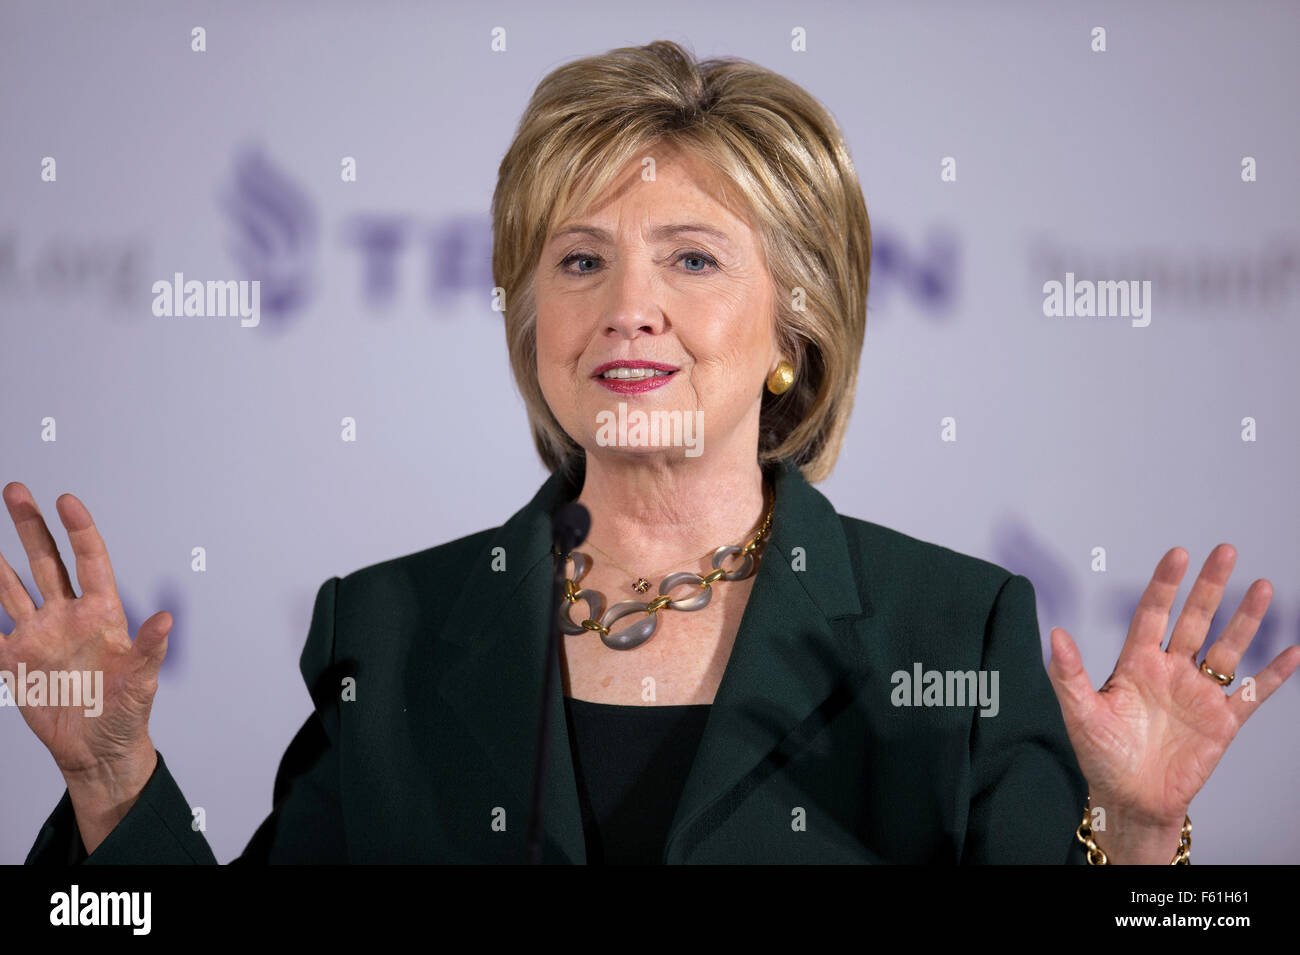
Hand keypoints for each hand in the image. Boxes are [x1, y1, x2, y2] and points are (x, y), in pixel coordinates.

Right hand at [0, 483, 169, 787]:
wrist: (98, 749)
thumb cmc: (126, 713)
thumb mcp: (142, 682)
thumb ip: (150, 649)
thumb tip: (167, 619)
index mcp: (102, 615)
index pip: (89, 561)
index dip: (79, 530)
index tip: (66, 499)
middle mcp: (67, 616)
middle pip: (45, 562)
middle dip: (30, 526)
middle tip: (15, 489)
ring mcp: (38, 636)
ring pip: (11, 588)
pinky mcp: (14, 661)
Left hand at [1047, 544, 1299, 847]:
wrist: (1131, 800)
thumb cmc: (1101, 756)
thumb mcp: (1080, 713)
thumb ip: (1069, 674)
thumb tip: (1056, 634)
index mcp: (1135, 663)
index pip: (1152, 613)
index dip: (1165, 584)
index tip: (1179, 553)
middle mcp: (1170, 671)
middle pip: (1194, 619)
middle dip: (1210, 587)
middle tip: (1226, 552)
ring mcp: (1198, 694)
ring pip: (1227, 647)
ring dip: (1245, 619)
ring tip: (1262, 587)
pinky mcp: (1222, 722)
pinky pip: (1253, 693)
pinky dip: (1274, 674)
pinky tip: (1293, 651)